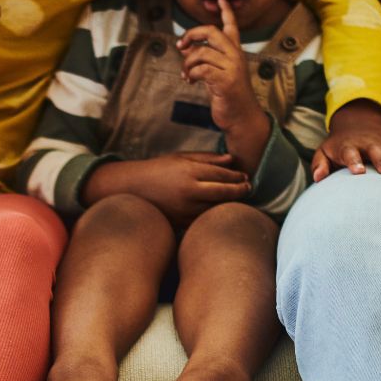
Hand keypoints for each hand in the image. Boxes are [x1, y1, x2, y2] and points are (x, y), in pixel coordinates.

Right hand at [84, 153, 249, 226]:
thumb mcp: (181, 158)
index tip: (246, 177)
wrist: (131, 189)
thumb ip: (207, 159)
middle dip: (240, 191)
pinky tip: (219, 211)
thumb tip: (231, 160)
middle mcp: (189, 192)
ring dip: (229, 205)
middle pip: (224, 193)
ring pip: (216, 209)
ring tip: (238, 200)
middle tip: (249, 189)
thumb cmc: (158, 170)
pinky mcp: (180, 222)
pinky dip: (213, 215)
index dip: (237, 177)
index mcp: (190, 173)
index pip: (222, 175)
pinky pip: (203, 220)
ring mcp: (185, 210)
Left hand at [176, 0, 262, 134]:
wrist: (241, 118)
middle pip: (211, 32)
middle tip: (180, 45)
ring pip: (201, 52)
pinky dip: (191, 74)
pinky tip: (189, 81)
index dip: (226, 11)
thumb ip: (204, 60)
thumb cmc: (229, 97)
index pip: (231, 26)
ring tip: (185, 74)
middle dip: (191, 35)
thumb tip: (185, 48)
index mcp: (235, 52)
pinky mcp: (225, 80)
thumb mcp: (216, 74)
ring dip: (187, 63)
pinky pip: (201, 69)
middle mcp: (235, 56)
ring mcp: (231, 67)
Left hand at [312, 99, 380, 183]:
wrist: (356, 125)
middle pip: (379, 151)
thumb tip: (318, 179)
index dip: (354, 162)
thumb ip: (320, 165)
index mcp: (350, 145)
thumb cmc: (338, 147)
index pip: (351, 153)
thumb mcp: (323, 152)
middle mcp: (371, 143)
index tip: (358, 172)